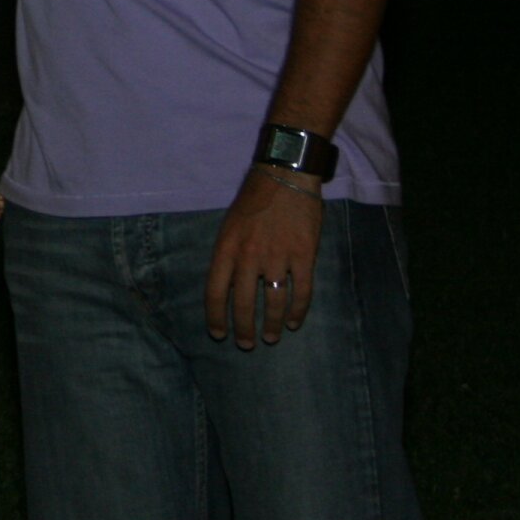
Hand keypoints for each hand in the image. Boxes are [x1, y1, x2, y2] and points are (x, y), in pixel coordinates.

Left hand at [204, 166, 325, 348]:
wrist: (284, 176)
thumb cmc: (254, 199)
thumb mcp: (229, 225)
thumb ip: (229, 255)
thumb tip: (228, 285)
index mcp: (226, 248)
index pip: (216, 292)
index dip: (216, 317)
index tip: (218, 333)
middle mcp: (249, 256)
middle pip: (244, 303)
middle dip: (244, 329)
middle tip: (246, 344)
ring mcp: (278, 257)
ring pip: (273, 302)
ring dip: (271, 324)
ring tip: (270, 337)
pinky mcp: (304, 256)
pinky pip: (301, 292)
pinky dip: (298, 311)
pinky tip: (293, 322)